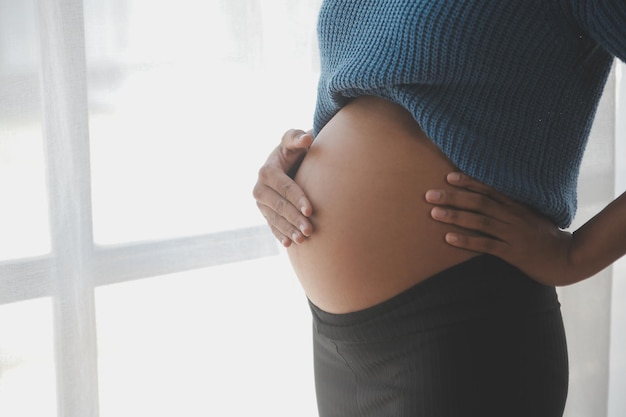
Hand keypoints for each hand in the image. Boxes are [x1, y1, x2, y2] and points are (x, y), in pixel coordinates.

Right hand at [253, 129, 313, 246]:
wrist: (287, 163)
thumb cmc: (294, 150)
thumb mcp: (294, 141)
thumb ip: (297, 137)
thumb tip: (306, 139)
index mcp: (267, 171)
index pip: (284, 187)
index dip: (297, 198)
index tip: (311, 210)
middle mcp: (259, 188)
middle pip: (279, 206)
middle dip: (294, 218)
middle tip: (310, 230)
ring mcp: (261, 203)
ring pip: (275, 218)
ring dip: (288, 230)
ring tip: (303, 240)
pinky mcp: (265, 212)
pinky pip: (272, 226)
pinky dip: (280, 235)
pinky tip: (290, 244)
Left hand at [425, 172, 583, 285]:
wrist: (568, 259)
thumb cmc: (546, 237)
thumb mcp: (532, 216)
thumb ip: (513, 206)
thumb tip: (490, 198)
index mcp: (517, 206)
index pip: (489, 189)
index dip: (468, 182)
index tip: (448, 177)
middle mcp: (513, 217)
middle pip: (479, 203)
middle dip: (453, 197)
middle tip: (429, 194)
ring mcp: (513, 235)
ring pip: (480, 222)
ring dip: (455, 216)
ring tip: (433, 213)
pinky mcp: (513, 254)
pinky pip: (486, 245)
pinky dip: (467, 241)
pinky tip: (448, 238)